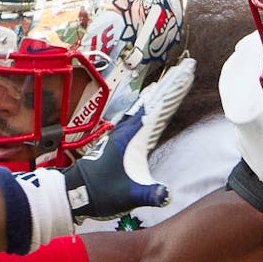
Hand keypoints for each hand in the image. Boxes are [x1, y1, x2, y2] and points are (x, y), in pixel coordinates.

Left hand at [62, 58, 194, 220]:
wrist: (75, 193)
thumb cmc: (103, 193)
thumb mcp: (130, 196)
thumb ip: (150, 194)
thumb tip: (166, 194)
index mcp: (133, 137)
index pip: (159, 107)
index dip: (174, 89)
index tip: (187, 72)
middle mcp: (127, 130)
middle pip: (154, 100)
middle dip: (172, 82)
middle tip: (187, 65)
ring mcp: (122, 133)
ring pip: (146, 104)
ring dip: (161, 90)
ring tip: (174, 75)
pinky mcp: (119, 139)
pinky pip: (139, 113)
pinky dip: (150, 102)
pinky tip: (151, 98)